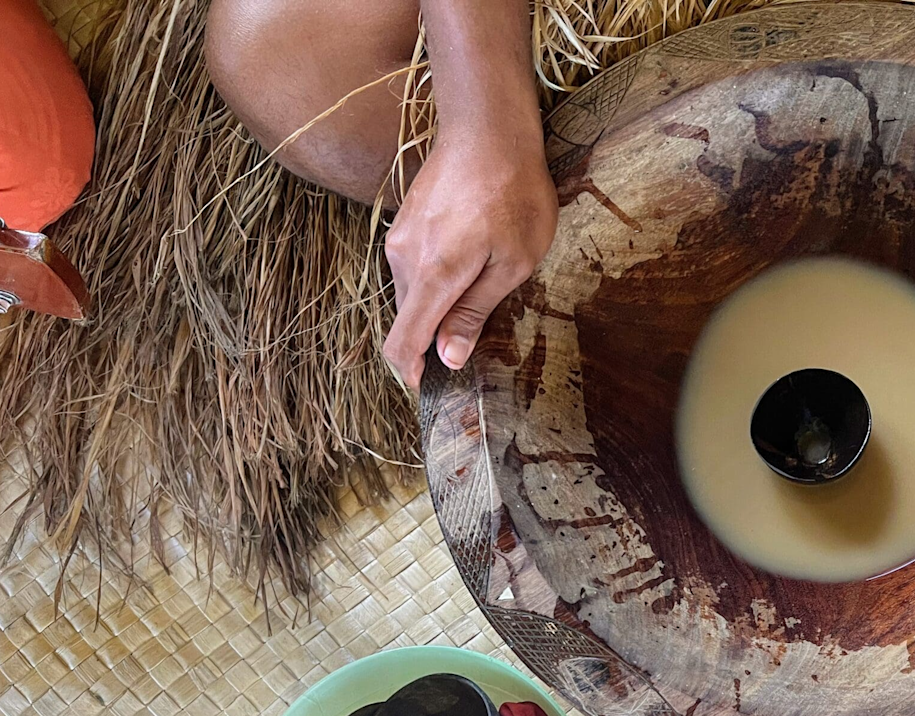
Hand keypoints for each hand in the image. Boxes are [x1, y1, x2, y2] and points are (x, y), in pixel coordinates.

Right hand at [382, 136, 557, 387]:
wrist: (489, 129)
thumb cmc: (514, 196)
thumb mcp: (512, 264)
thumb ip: (475, 312)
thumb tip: (448, 357)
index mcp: (432, 276)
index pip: (402, 341)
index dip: (411, 371)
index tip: (428, 387)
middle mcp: (403, 259)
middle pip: (408, 319)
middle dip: (433, 338)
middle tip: (475, 339)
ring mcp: (400, 238)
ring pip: (412, 293)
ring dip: (438, 305)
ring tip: (482, 290)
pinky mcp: (405, 222)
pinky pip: (414, 267)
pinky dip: (436, 280)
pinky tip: (471, 263)